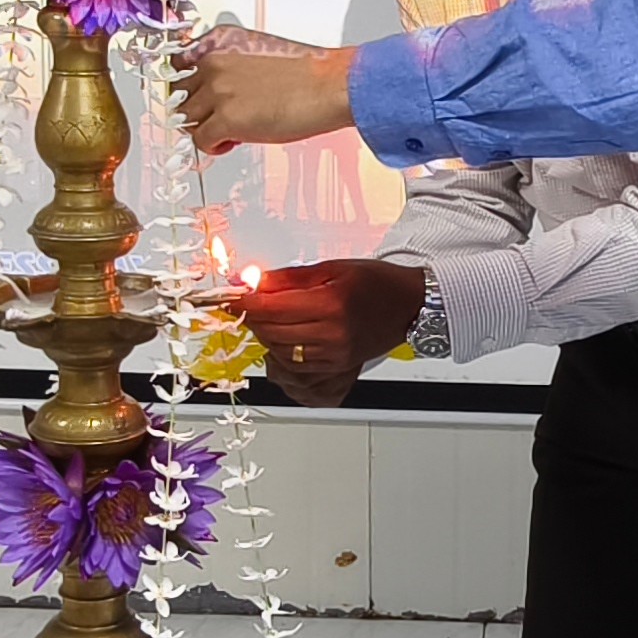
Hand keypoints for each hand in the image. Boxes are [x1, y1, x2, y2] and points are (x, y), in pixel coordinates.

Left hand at [183, 28, 357, 151]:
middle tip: (217, 121)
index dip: (188, 89)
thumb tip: (219, 97)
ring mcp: (218, 92)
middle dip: (197, 112)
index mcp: (221, 47)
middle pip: (180, 97)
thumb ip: (232, 72)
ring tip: (229, 132)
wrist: (329, 86)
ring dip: (205, 130)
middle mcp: (214, 65)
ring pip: (187, 120)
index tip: (195, 101)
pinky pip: (200, 141)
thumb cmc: (307, 75)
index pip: (179, 68)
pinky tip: (234, 142)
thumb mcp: (259, 60)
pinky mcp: (226, 118)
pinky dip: (214, 147)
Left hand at [238, 259, 428, 406]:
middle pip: (270, 332)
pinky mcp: (336, 369)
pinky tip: (286, 336)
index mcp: (330, 305)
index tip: (229, 296)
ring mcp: (334, 356)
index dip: (243, 302)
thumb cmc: (376, 283)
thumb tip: (252, 281)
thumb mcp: (331, 269)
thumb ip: (289, 278)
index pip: (270, 308)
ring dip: (266, 336)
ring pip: (279, 352)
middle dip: (253, 318)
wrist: (409, 307)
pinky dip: (282, 351)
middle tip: (249, 303)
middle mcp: (331, 335)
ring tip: (272, 317)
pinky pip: (294, 366)